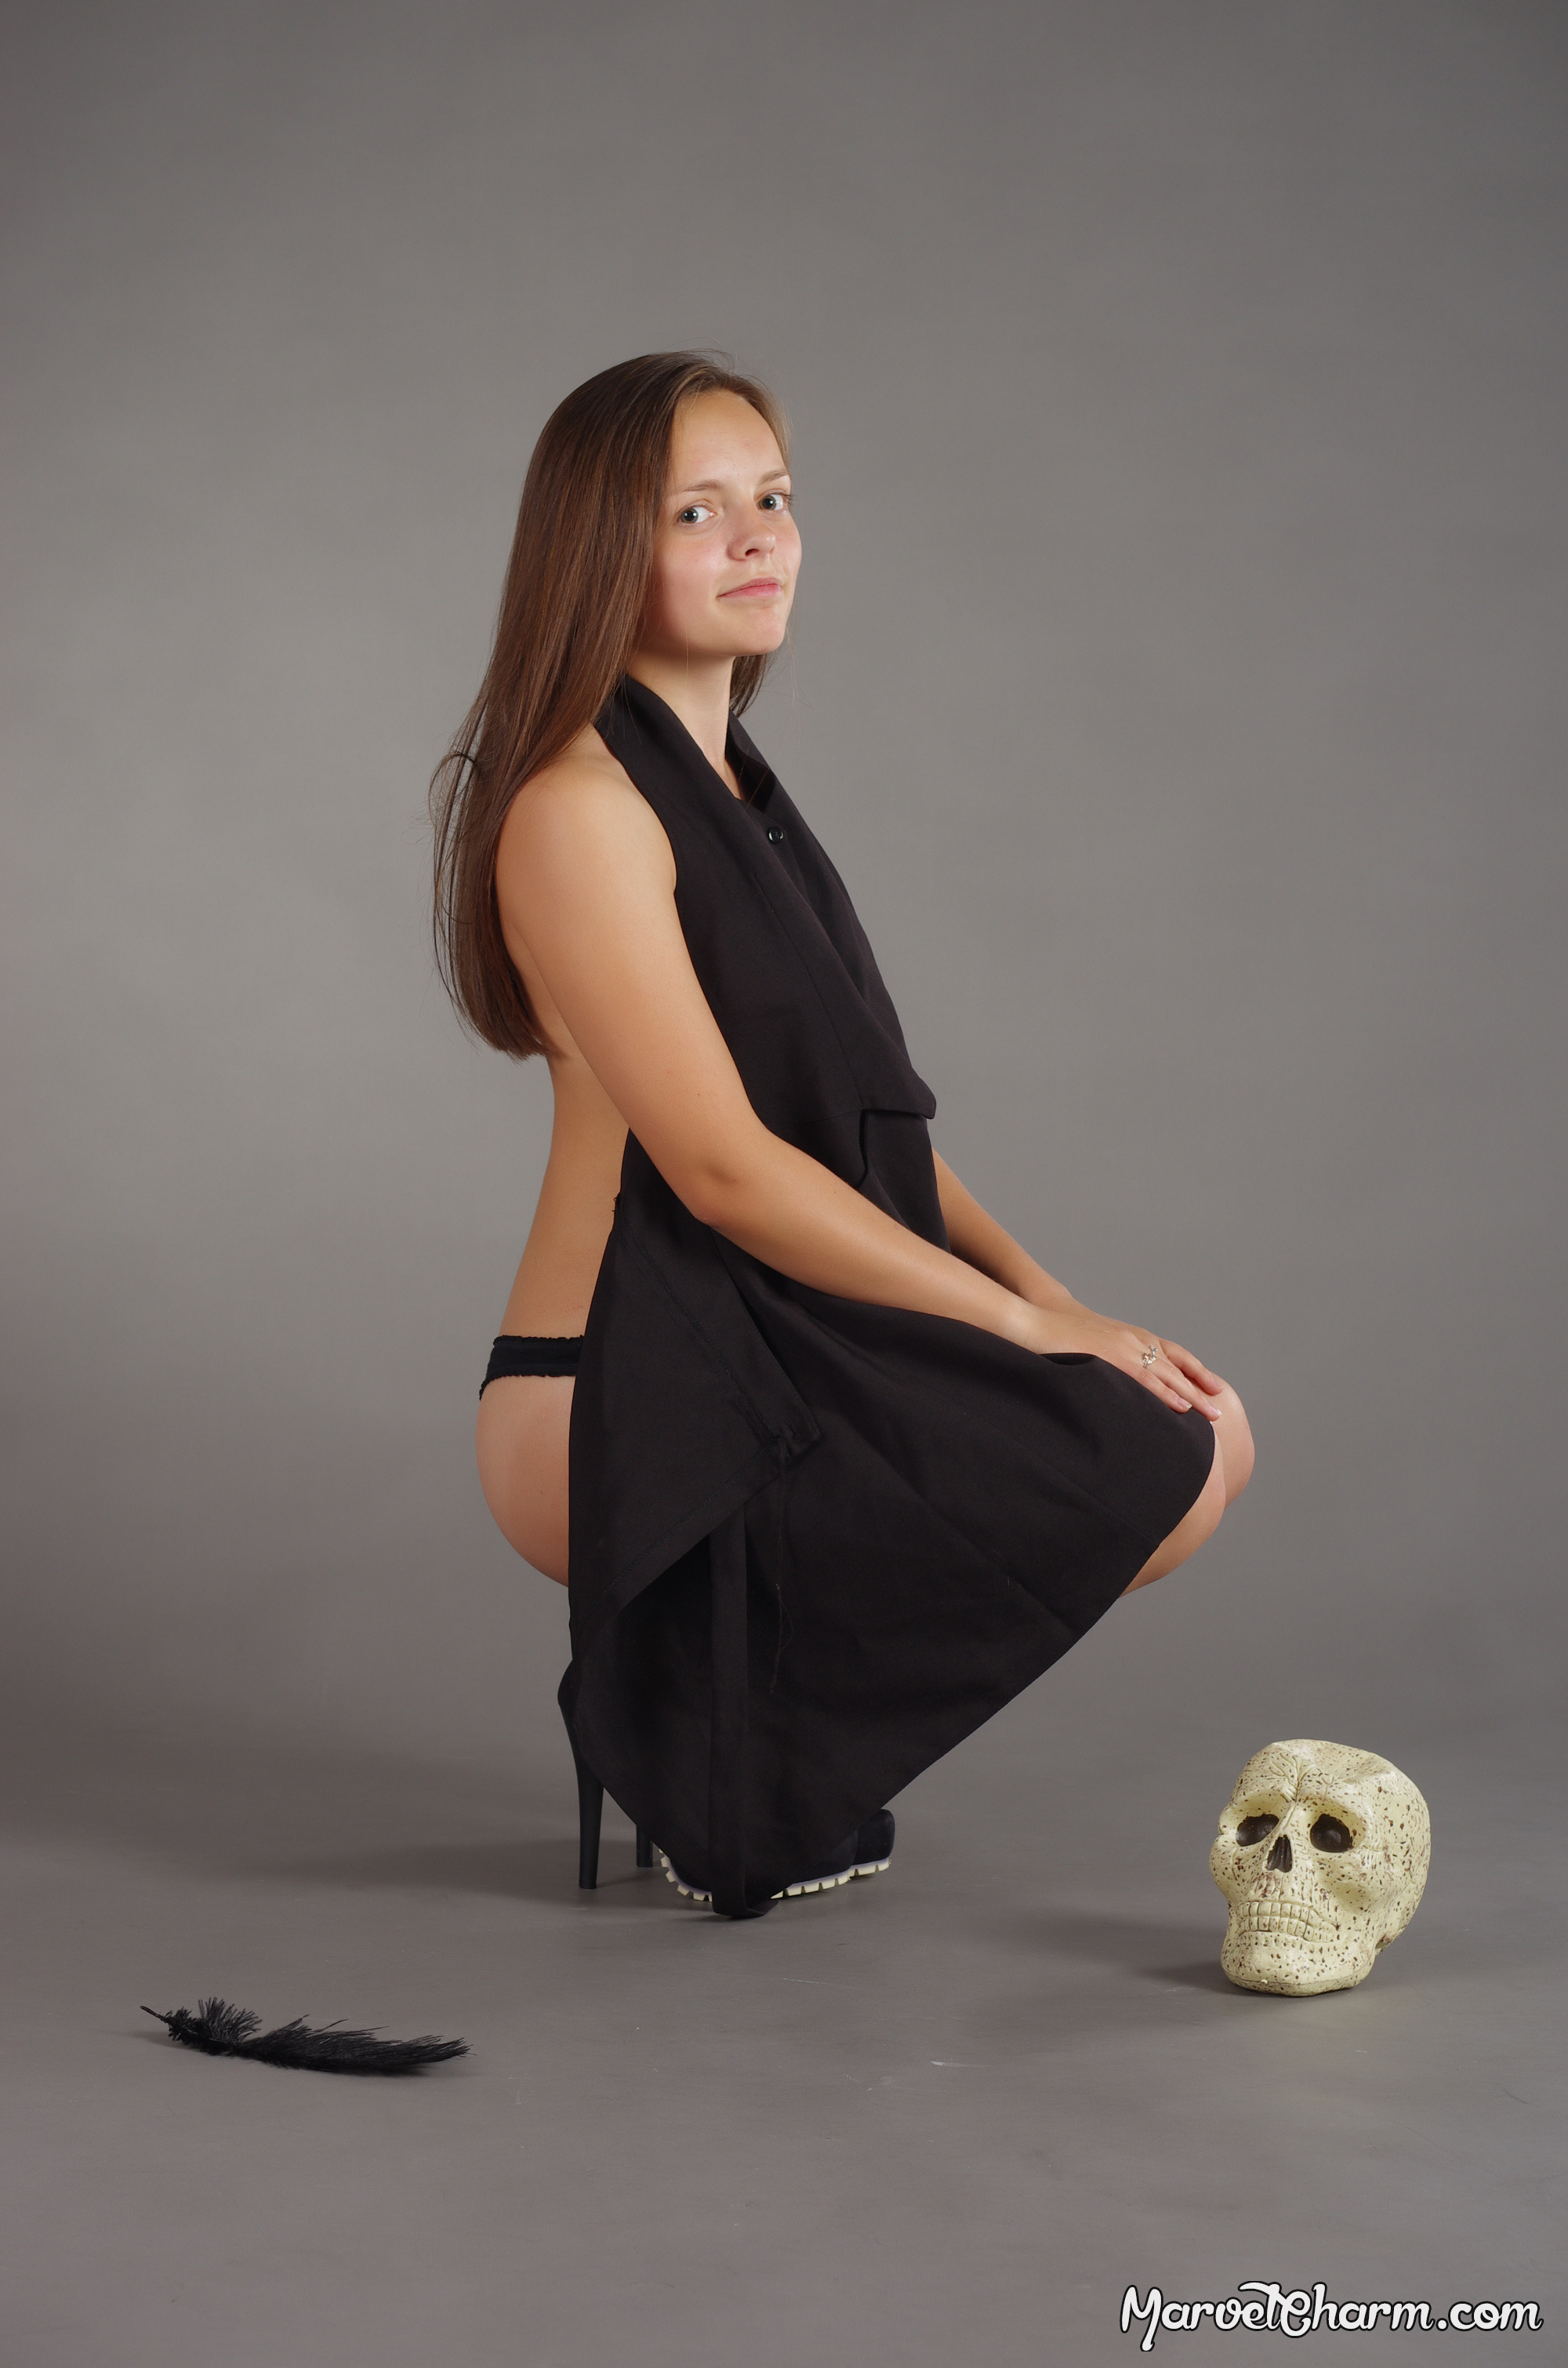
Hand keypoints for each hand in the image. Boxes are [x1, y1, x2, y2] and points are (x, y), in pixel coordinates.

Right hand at [1013, 1300, 1225, 1416]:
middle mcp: (1133, 1340)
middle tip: (1220, 1410)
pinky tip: (1181, 1406)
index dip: (1194, 1372)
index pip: (1172, 1355)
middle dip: (1201, 1388)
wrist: (1035, 1317)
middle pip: (1177, 1366)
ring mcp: (1124, 1347)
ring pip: (1168, 1374)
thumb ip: (1109, 1361)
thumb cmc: (1058, 1333)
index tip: (1213, 1388)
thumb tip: (1116, 1383)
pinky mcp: (1111, 1357)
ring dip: (1192, 1395)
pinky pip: (1145, 1378)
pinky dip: (1165, 1393)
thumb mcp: (1091, 1346)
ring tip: (1212, 1414)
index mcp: (1130, 1336)